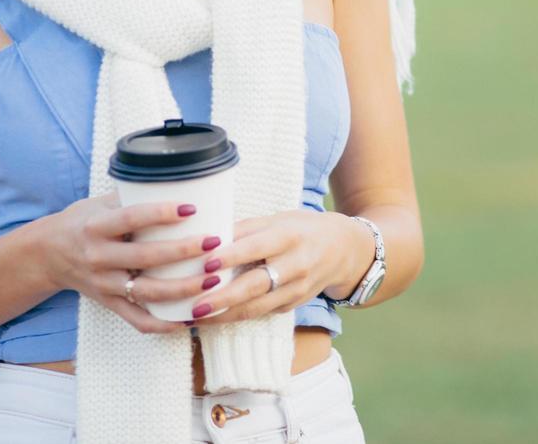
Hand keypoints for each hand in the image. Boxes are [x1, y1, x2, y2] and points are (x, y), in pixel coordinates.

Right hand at [36, 193, 224, 334]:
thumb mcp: (100, 203)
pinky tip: (190, 318)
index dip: (161, 213)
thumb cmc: (83, 222)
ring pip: (147, 292)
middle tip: (214, 243)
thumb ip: (133, 197)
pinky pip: (138, 320)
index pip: (132, 218)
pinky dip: (164, 323)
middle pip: (145, 257)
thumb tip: (178, 181)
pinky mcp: (109, 304)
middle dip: (183, 252)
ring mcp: (104, 284)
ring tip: (214, 280)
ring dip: (183, 289)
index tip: (191, 208)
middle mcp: (99, 257)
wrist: (48, 255)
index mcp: (97, 227)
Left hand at [187, 210, 369, 325]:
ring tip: (193, 318)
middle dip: (222, 297)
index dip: (230, 256)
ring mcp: (295, 290)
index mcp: (288, 237)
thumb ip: (244, 228)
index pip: (255, 247)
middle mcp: (294, 266)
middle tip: (193, 305)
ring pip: (256, 307)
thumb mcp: (277, 219)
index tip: (204, 263)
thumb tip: (206, 237)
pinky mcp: (292, 306)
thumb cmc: (301, 229)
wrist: (344, 250)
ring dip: (223, 315)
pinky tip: (211, 319)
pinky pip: (260, 314)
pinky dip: (234, 318)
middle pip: (255, 285)